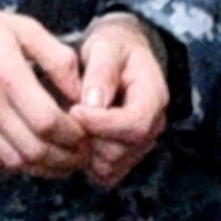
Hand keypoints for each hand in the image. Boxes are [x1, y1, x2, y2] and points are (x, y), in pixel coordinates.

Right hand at [0, 0, 89, 177]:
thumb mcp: (26, 30)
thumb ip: (59, 60)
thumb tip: (84, 96)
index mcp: (7, 76)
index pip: (49, 123)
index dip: (75, 136)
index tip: (88, 134)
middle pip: (36, 150)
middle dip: (67, 158)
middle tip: (82, 154)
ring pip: (16, 163)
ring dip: (44, 167)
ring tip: (62, 159)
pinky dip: (17, 165)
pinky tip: (30, 154)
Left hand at [70, 12, 170, 187]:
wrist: (121, 55)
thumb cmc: (113, 47)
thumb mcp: (106, 47)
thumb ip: (101, 72)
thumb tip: (92, 103)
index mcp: (154, 97)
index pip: (135, 125)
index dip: (101, 123)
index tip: (74, 109)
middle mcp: (153, 126)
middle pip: (121, 151)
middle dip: (88, 137)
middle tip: (66, 115)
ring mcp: (140, 145)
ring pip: (110, 166)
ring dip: (83, 150)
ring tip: (69, 122)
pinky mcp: (124, 157)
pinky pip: (104, 174)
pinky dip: (84, 162)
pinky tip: (74, 136)